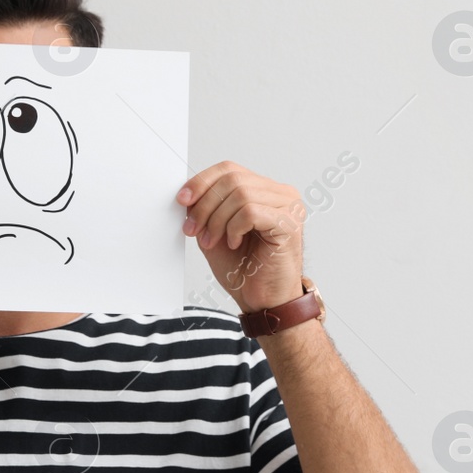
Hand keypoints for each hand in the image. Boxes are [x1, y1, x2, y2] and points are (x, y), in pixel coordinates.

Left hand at [177, 161, 305, 312]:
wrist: (264, 302)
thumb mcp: (216, 232)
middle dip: (205, 205)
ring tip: (212, 241)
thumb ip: (206, 209)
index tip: (183, 200)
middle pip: (233, 180)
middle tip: (194, 230)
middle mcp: (281, 194)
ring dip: (217, 220)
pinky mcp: (289, 223)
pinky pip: (251, 211)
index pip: (230, 170)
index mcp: (265, 191)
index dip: (202, 181)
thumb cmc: (246, 270)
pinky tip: (234, 244)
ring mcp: (289, 207)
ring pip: (240, 194)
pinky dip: (234, 228)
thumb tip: (188, 193)